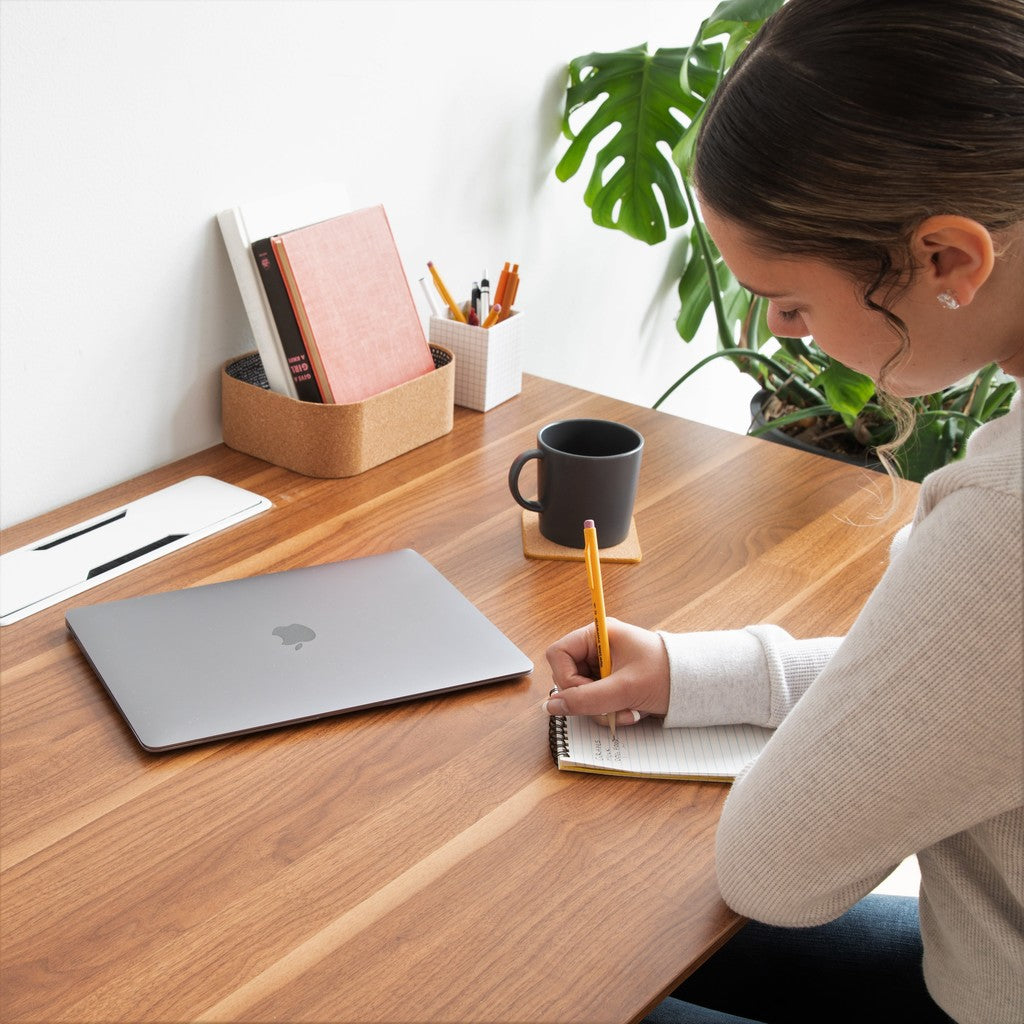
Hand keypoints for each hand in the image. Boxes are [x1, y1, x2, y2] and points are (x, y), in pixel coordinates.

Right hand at [544, 618, 669, 727]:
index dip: (565, 677)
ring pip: (581, 694)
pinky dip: (610, 712)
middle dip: (588, 699)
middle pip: (568, 677)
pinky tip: (632, 712)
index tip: (586, 692)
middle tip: (611, 707)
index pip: (558, 653)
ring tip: (629, 712)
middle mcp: (597, 649)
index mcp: (598, 635)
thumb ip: (585, 699)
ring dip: (602, 710)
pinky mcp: (612, 683)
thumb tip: (551, 706)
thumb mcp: (624, 688)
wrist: (696, 685)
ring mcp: (604, 667)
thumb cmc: (665, 675)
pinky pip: (596, 702)